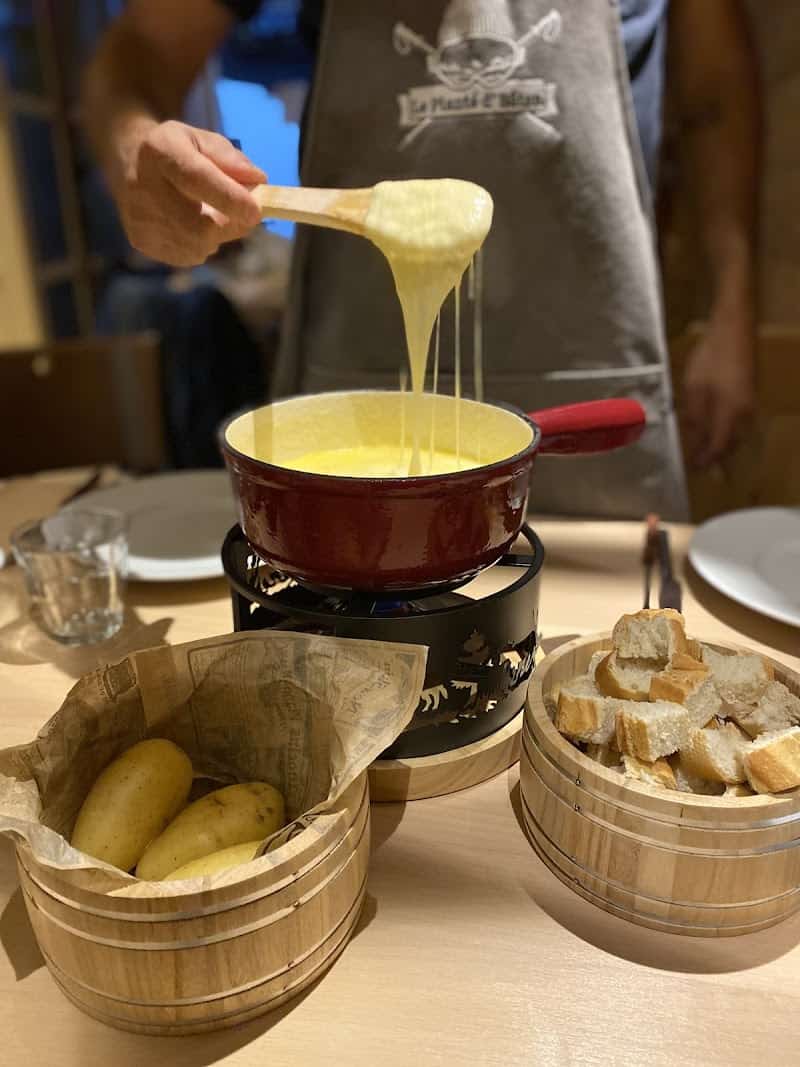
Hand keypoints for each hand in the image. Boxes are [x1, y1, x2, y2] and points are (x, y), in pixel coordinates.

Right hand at [113, 119, 265, 266]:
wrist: (130, 162)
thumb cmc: (178, 151)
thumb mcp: (204, 140)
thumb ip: (231, 159)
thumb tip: (258, 182)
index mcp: (161, 151)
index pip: (197, 179)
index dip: (230, 199)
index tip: (256, 212)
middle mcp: (143, 186)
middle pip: (199, 226)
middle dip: (229, 226)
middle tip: (241, 215)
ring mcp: (139, 219)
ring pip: (197, 246)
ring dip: (217, 237)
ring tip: (211, 216)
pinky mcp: (141, 241)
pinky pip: (187, 256)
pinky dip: (201, 245)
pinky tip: (193, 226)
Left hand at [681, 313, 756, 467]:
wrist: (734, 327)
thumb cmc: (711, 356)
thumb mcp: (695, 389)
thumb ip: (695, 418)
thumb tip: (694, 442)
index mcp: (731, 413)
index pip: (718, 447)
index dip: (706, 460)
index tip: (693, 470)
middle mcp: (745, 412)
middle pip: (730, 443)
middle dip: (715, 456)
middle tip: (698, 464)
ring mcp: (750, 402)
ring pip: (735, 432)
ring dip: (720, 443)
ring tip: (703, 450)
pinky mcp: (749, 392)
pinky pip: (737, 420)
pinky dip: (724, 429)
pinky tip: (711, 427)